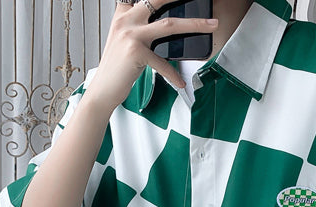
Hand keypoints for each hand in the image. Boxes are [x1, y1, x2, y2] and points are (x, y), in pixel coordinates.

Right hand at [85, 1, 217, 113]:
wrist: (103, 89)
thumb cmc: (118, 68)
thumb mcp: (125, 41)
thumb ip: (140, 28)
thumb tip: (166, 25)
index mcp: (124, 14)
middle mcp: (126, 19)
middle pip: (160, 1)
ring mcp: (130, 34)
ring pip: (169, 24)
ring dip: (194, 24)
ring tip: (212, 24)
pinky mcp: (135, 52)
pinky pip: (162, 62)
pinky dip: (173, 75)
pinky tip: (180, 83)